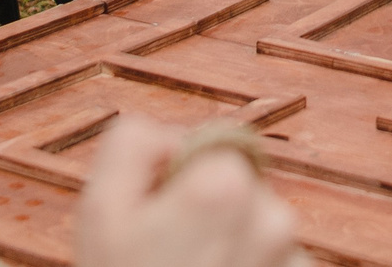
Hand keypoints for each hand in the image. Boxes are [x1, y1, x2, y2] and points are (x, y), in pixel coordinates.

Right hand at [76, 120, 305, 266]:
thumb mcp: (99, 207)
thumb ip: (135, 141)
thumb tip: (174, 137)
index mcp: (225, 185)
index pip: (210, 152)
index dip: (176, 183)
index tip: (154, 224)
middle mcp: (274, 217)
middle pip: (239, 192)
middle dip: (209, 218)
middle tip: (166, 260)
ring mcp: (292, 262)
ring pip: (258, 233)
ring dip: (231, 252)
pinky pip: (274, 266)